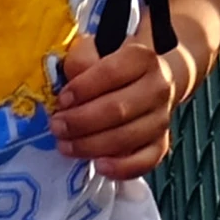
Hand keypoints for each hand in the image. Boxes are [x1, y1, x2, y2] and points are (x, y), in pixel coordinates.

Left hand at [48, 32, 181, 179]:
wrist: (148, 82)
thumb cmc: (112, 68)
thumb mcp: (95, 52)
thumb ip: (80, 61)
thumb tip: (70, 88)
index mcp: (141, 58)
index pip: (111, 72)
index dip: (83, 88)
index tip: (61, 100)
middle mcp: (158, 87)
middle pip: (119, 109)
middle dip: (81, 121)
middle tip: (56, 126)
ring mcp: (162, 117)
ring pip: (129, 137)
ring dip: (93, 145)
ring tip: (65, 146)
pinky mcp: (162, 143)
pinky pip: (146, 160)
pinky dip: (123, 167)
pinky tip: (99, 166)